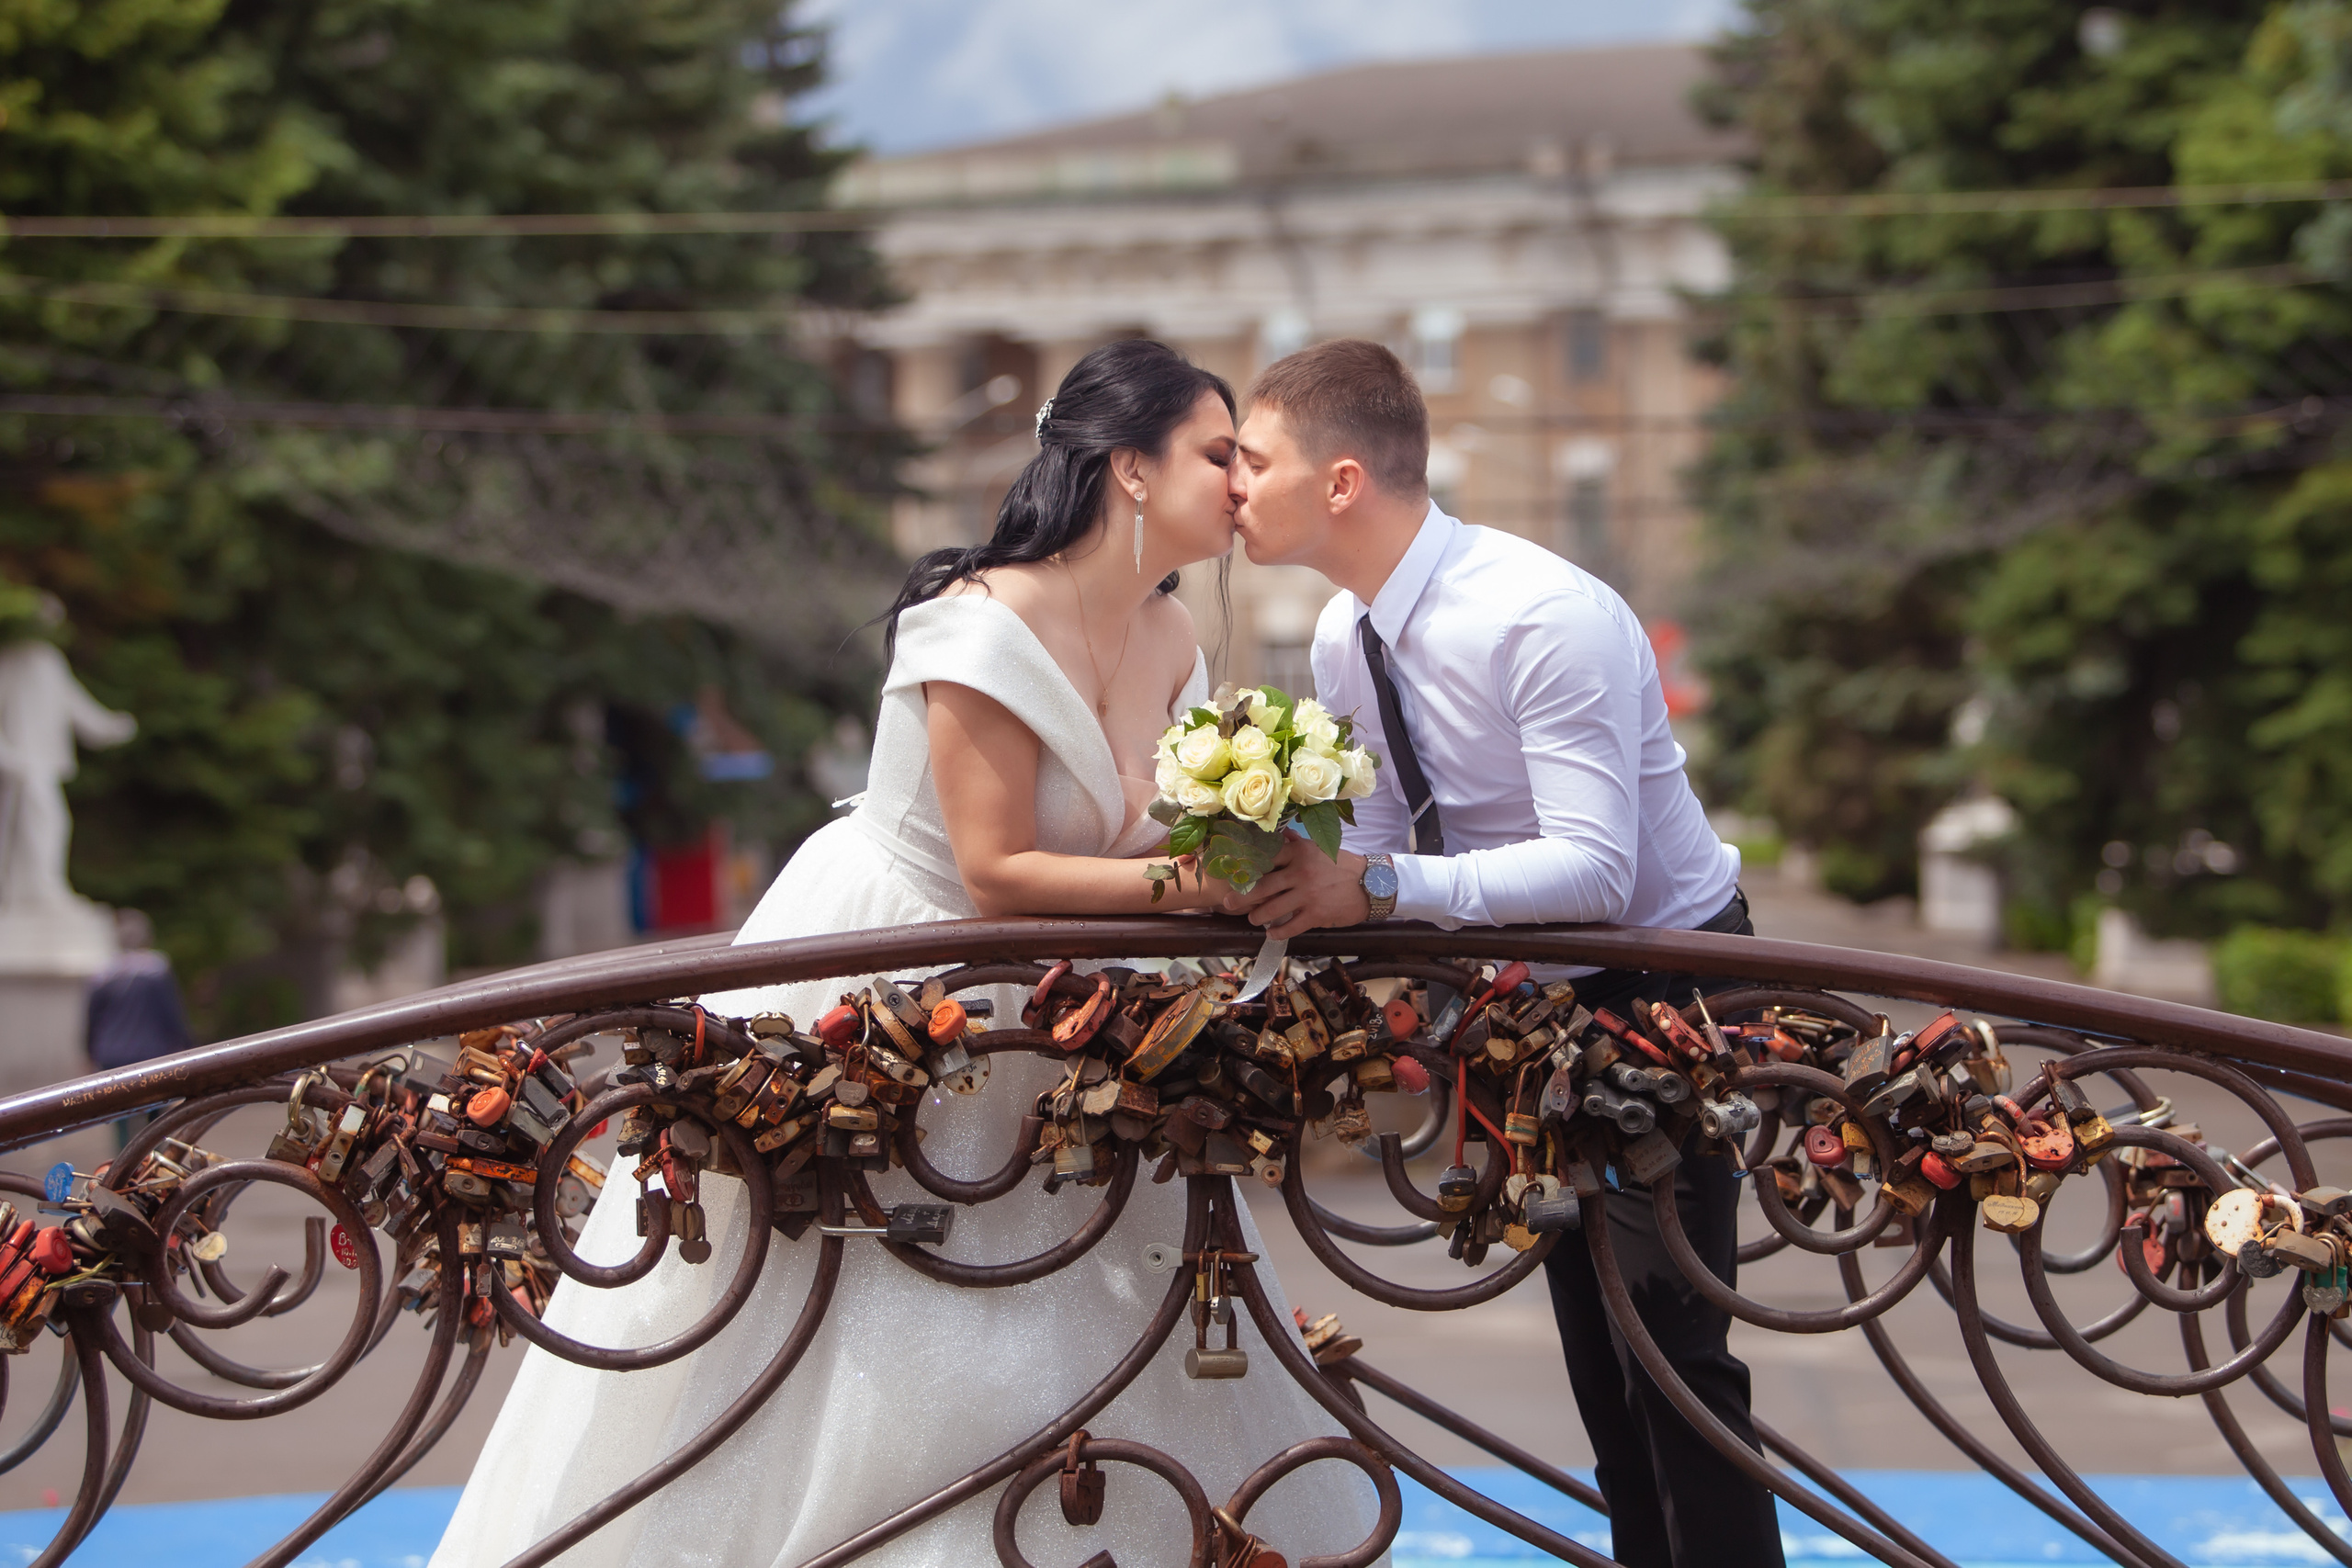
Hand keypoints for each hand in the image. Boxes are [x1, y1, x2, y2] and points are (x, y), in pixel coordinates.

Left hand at [1222, 836, 1368, 938]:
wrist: (1371, 884)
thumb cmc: (1343, 865)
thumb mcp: (1321, 848)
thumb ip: (1298, 843)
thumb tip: (1282, 835)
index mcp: (1299, 853)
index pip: (1265, 859)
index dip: (1246, 868)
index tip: (1234, 876)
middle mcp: (1300, 872)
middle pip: (1261, 886)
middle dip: (1241, 898)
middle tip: (1228, 903)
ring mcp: (1307, 894)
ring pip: (1271, 909)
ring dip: (1257, 917)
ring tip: (1254, 919)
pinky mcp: (1316, 914)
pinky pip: (1289, 927)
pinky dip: (1277, 932)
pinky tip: (1271, 933)